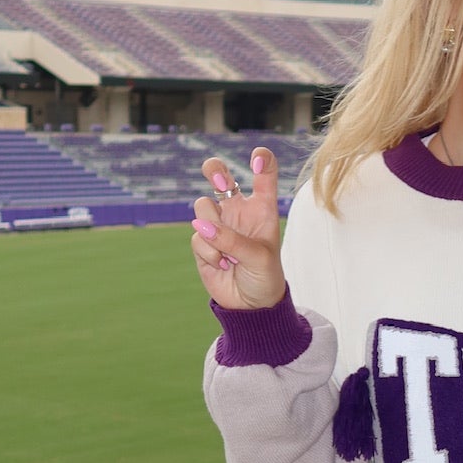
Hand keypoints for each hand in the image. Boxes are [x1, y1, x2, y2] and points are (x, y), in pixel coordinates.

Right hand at [191, 150, 287, 310]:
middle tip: (217, 176)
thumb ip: (234, 241)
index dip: (263, 162)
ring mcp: (218, 225)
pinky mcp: (203, 242)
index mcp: (261, 209)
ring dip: (213, 228)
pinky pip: (198, 237)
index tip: (259, 156)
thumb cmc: (265, 276)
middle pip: (220, 178)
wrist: (250, 305)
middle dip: (214, 170)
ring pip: (203, 207)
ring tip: (229, 252)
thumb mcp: (259, 258)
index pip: (264, 178)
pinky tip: (224, 265)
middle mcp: (238, 212)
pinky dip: (210, 252)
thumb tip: (203, 227)